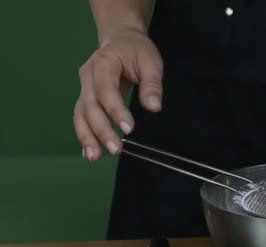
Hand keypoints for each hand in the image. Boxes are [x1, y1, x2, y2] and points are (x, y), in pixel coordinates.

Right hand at [74, 30, 162, 160]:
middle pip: (90, 106)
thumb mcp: (150, 61)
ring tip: (95, 156)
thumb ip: (152, 84)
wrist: (120, 40)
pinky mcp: (86, 97)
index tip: (129, 128)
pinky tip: (89, 151)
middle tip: (116, 148)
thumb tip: (154, 107)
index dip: (115, 110)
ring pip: (80, 114)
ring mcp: (84, 88)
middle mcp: (88, 76)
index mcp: (103, 63)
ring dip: (86, 136)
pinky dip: (84, 134)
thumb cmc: (136, 50)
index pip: (106, 90)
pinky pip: (81, 117)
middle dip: (101, 130)